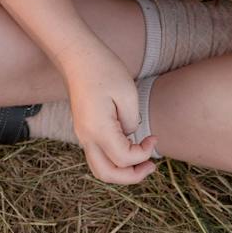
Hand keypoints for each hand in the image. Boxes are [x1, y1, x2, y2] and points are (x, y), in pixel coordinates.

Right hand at [59, 44, 158, 184]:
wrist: (76, 56)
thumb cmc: (104, 69)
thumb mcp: (127, 93)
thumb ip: (132, 122)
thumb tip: (130, 137)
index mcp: (98, 129)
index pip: (124, 158)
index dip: (144, 154)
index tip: (154, 138)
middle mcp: (86, 138)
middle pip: (108, 174)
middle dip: (132, 176)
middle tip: (151, 166)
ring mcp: (82, 136)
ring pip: (100, 170)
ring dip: (122, 172)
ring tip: (142, 162)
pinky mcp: (84, 131)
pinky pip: (98, 157)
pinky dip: (114, 161)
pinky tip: (129, 149)